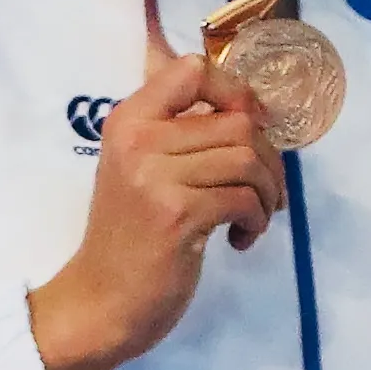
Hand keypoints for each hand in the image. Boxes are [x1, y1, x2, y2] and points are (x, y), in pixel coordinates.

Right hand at [26, 53, 286, 369]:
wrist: (102, 300)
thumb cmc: (132, 234)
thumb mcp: (145, 170)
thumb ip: (184, 135)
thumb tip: (255, 108)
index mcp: (129, 119)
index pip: (192, 69)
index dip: (237, 93)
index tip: (251, 129)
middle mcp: (139, 139)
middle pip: (238, 122)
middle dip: (269, 159)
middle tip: (265, 193)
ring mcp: (155, 177)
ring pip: (248, 159)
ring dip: (267, 192)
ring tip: (253, 217)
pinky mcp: (176, 215)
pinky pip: (245, 199)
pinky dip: (256, 220)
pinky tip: (239, 240)